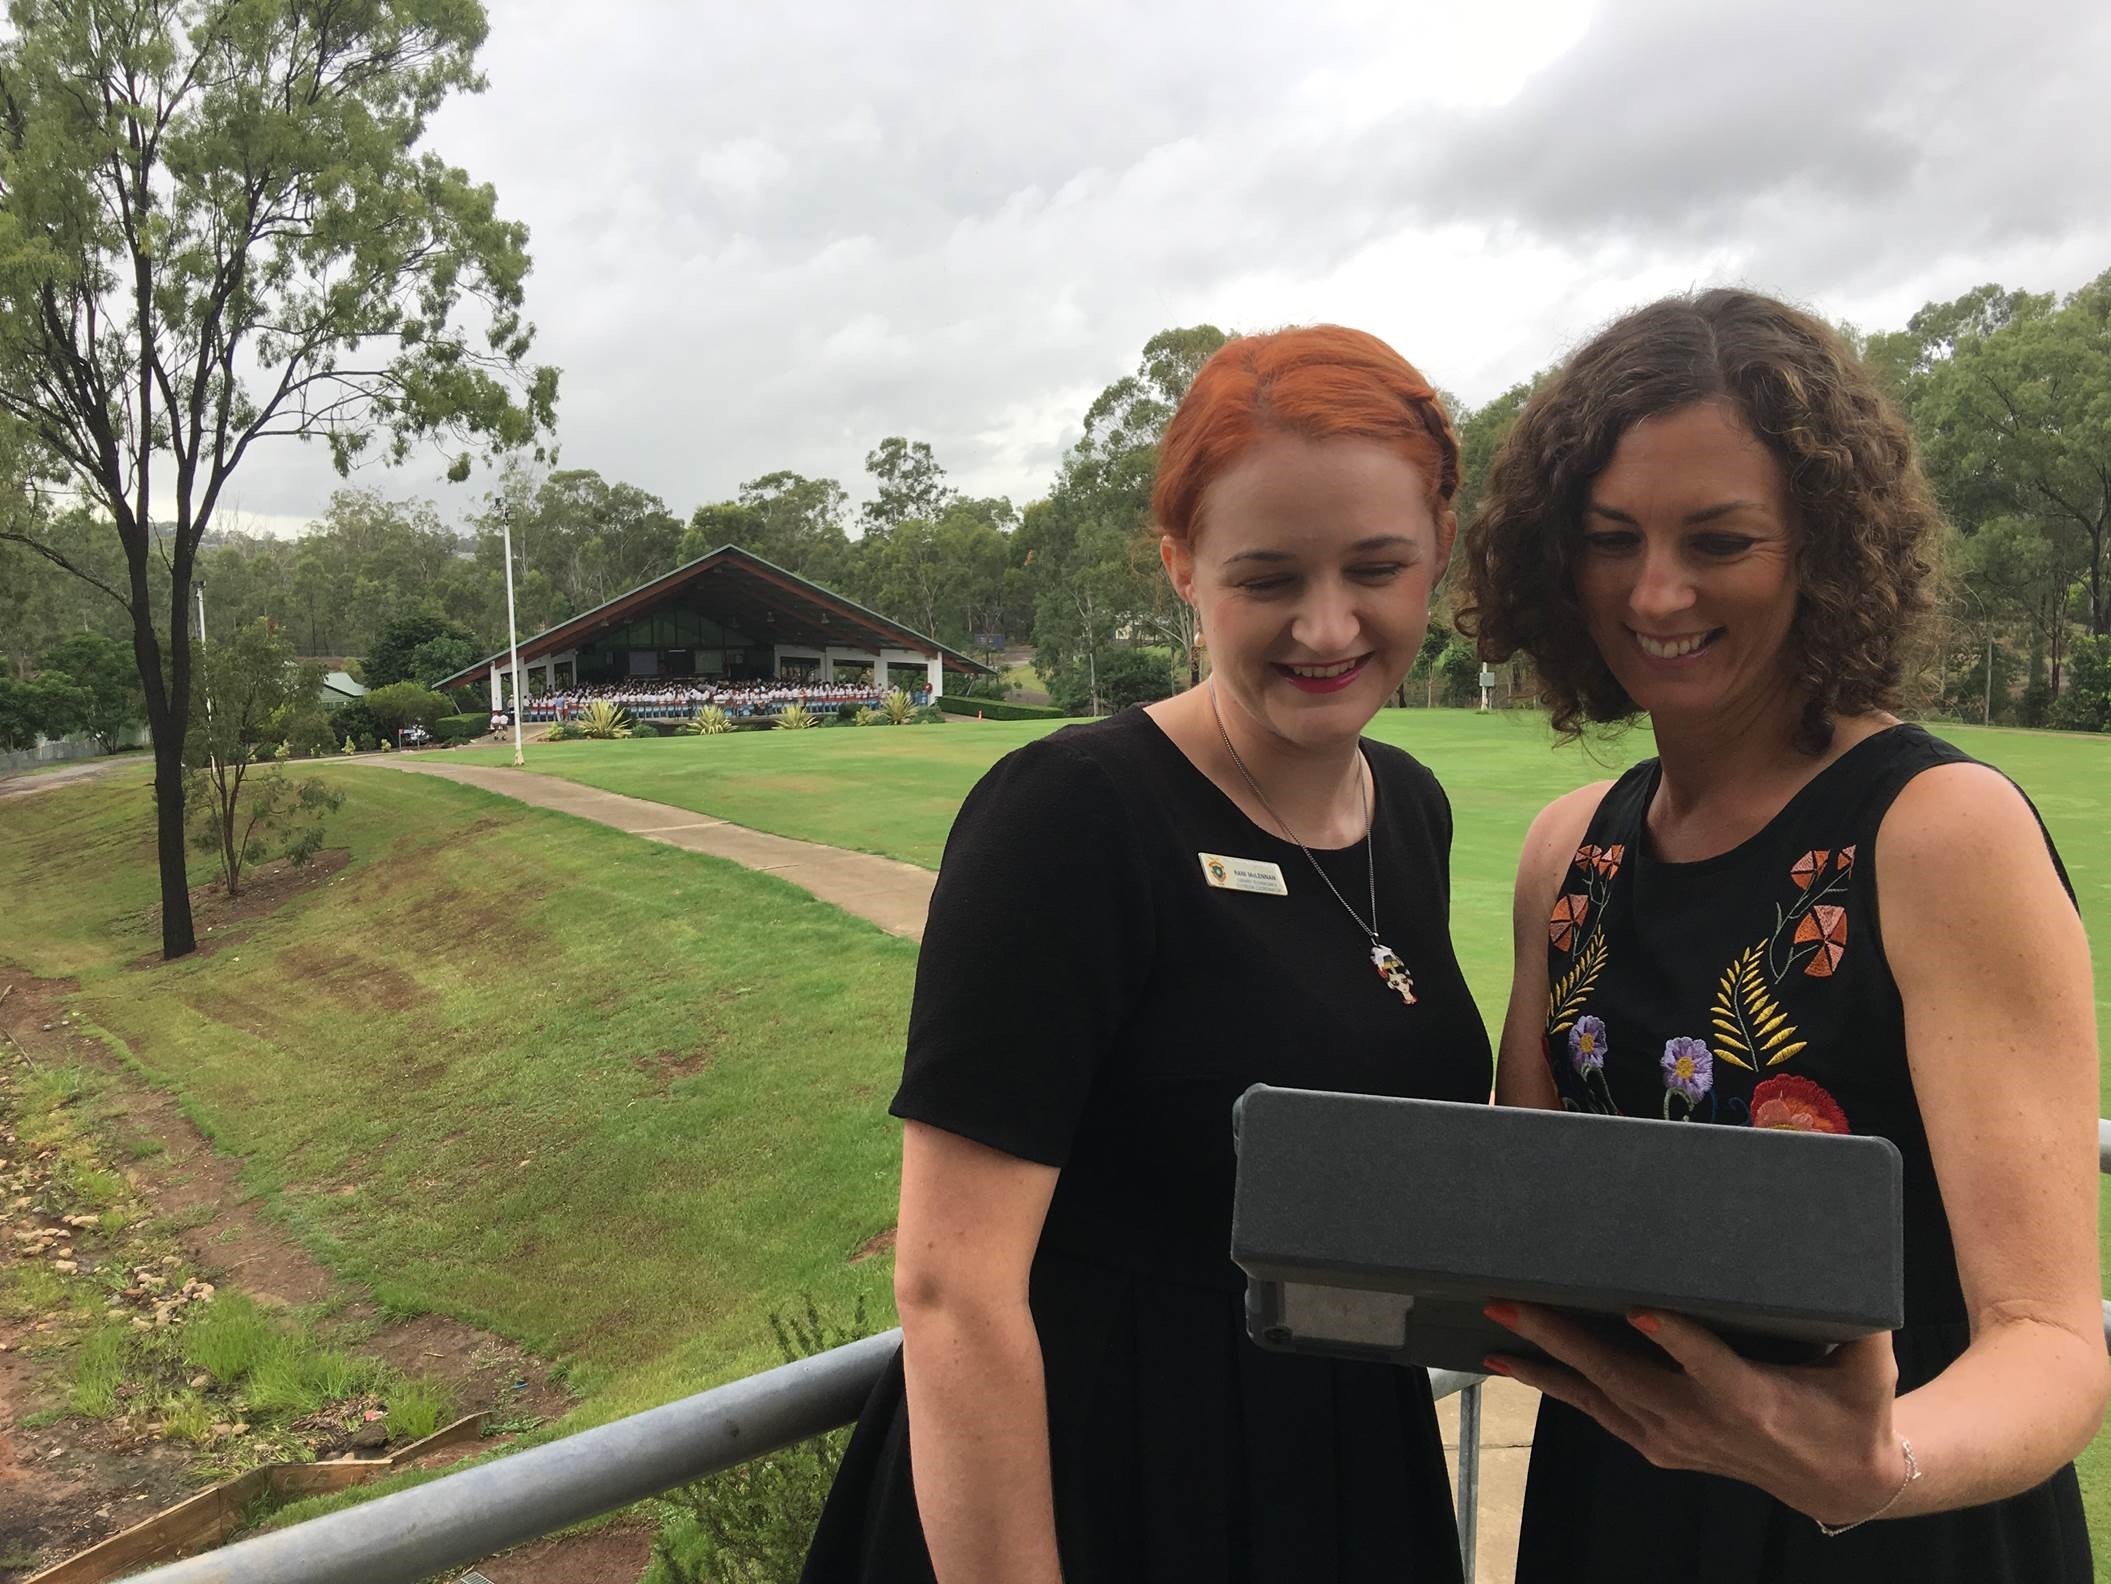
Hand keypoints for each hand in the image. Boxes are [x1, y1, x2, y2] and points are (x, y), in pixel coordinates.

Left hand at [1484, 1302, 1905, 1526]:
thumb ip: (1860, 1306)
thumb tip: (1851, 1229)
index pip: (1709, 1365)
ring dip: (1543, 1365)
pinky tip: (1516, 1363)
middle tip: (1512, 1302)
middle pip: (1624, 1377)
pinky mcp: (1660, 1445)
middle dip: (1563, 1338)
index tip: (1639, 1310)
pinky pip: (1599, 1412)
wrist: (1839, 1482)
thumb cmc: (1852, 1406)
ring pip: (1598, 1397)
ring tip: (1494, 1331)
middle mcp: (1703, 1422)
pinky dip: (1557, 1388)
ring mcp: (1675, 1438)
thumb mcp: (1870, 1361)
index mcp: (1755, 1398)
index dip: (1675, 1339)